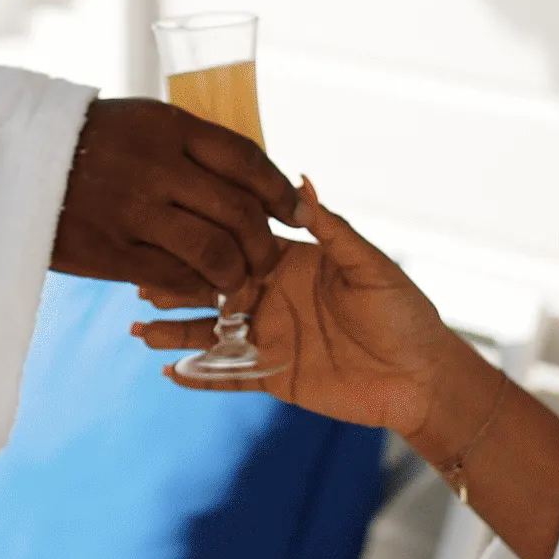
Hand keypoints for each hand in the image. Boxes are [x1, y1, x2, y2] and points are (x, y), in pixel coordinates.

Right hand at [56, 99, 301, 311]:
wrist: (15, 164)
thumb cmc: (91, 144)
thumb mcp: (143, 123)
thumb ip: (193, 148)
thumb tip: (252, 180)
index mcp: (169, 127)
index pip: (245, 159)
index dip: (279, 191)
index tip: (296, 211)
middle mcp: (156, 167)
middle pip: (238, 211)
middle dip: (265, 242)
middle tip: (271, 258)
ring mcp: (133, 211)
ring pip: (213, 251)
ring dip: (238, 273)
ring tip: (240, 280)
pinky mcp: (112, 252)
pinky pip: (176, 278)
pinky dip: (200, 288)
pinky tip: (205, 289)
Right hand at [136, 183, 476, 440]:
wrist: (422, 376)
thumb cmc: (405, 313)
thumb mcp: (370, 266)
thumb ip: (332, 229)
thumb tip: (301, 181)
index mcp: (292, 265)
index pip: (237, 248)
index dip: (204, 244)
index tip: (169, 234)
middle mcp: (274, 299)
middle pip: (214, 289)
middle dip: (176, 286)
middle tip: (136, 282)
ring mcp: (271, 339)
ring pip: (212, 334)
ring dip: (176, 332)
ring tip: (138, 331)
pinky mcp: (276, 377)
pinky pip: (230, 377)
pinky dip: (201, 377)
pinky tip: (170, 373)